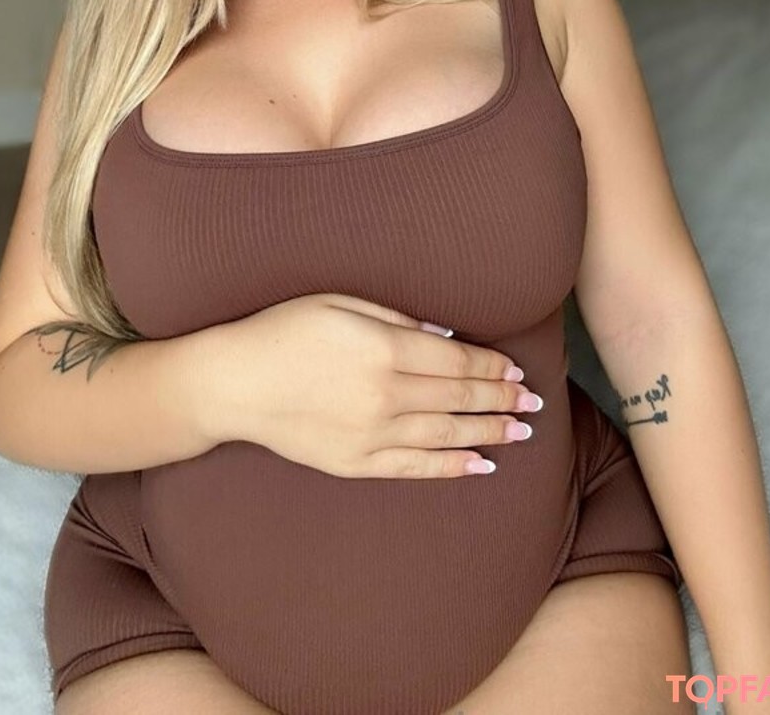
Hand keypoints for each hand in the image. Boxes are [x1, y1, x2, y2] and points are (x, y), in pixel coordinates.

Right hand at [204, 292, 539, 478]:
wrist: (234, 383)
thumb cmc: (284, 330)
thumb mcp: (340, 302)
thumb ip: (396, 318)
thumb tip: (446, 337)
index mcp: (384, 350)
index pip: (456, 362)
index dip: (492, 367)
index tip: (517, 370)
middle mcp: (385, 396)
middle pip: (459, 399)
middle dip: (502, 399)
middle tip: (535, 402)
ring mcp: (371, 435)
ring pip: (447, 436)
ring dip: (490, 433)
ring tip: (521, 431)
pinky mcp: (355, 463)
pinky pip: (416, 468)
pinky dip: (453, 467)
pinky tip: (481, 465)